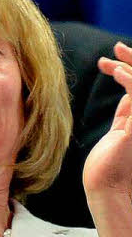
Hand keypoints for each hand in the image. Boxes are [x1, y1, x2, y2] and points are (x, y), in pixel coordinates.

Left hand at [84, 43, 131, 229]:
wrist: (107, 189)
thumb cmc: (108, 167)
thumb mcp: (119, 133)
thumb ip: (127, 114)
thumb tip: (127, 95)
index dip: (128, 69)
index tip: (107, 62)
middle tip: (117, 48)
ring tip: (115, 54)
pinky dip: (130, 80)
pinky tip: (115, 71)